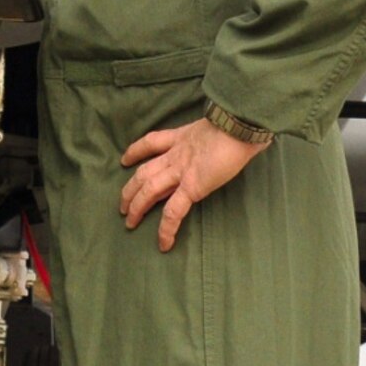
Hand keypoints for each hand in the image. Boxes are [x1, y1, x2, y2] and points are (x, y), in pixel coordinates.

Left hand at [118, 118, 267, 250]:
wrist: (241, 124)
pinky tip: (163, 243)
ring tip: (128, 222)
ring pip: (148, 189)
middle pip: (144, 172)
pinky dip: (167, 229)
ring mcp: (181, 170)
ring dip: (136, 206)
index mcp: (183, 138)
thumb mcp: (224, 125)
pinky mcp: (191, 186)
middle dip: (130, 189)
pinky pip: (174, 211)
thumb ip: (223, 134)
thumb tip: (243, 138)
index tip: (125, 159)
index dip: (135, 151)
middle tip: (122, 205)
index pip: (152, 143)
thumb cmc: (240, 123)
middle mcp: (176, 154)